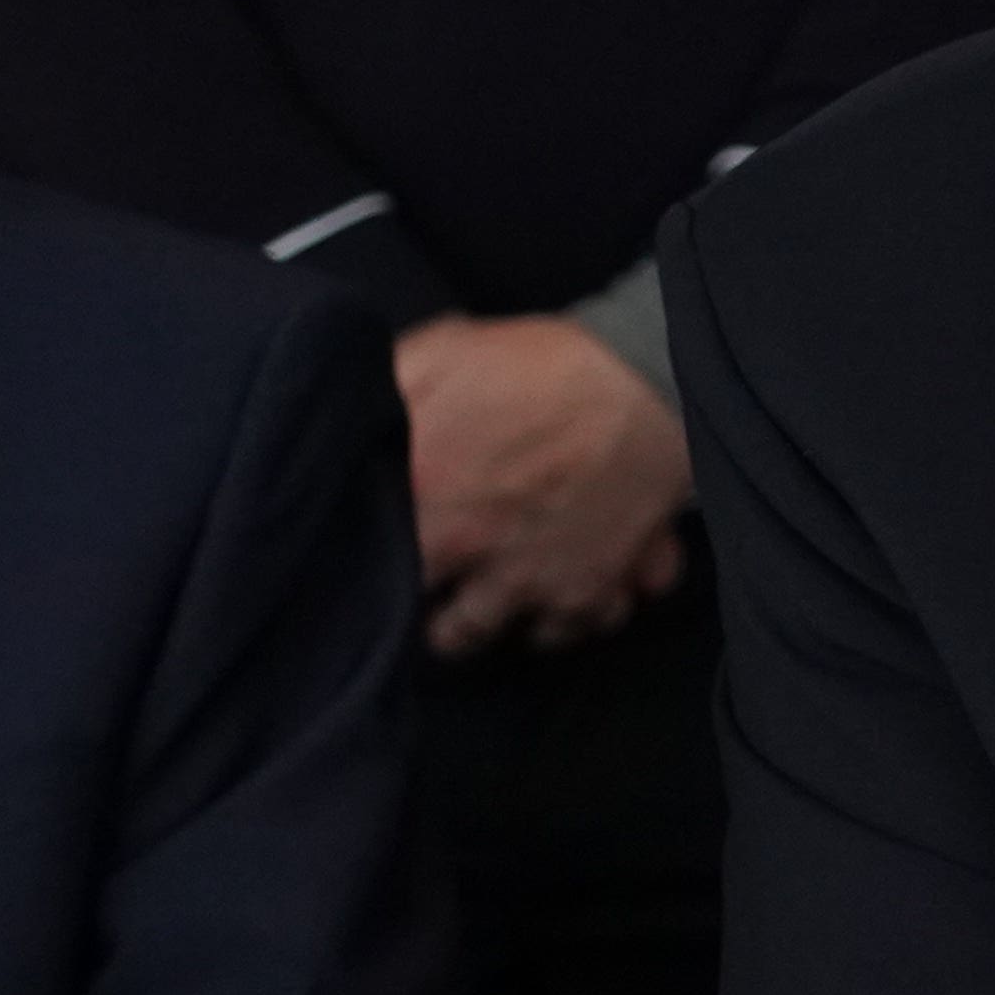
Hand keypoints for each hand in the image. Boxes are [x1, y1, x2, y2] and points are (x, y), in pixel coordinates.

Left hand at [397, 313, 692, 655]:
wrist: (647, 376)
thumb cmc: (538, 364)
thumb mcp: (440, 355)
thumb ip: (389, 391)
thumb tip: (348, 415)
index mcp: (433, 515)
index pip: (380, 580)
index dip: (377, 576)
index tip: (381, 564)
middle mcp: (490, 567)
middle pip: (455, 636)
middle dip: (446, 625)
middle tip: (444, 600)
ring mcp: (555, 582)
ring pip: (534, 639)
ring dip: (524, 623)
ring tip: (513, 599)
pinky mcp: (612, 579)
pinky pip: (601, 620)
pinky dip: (596, 607)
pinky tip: (586, 583)